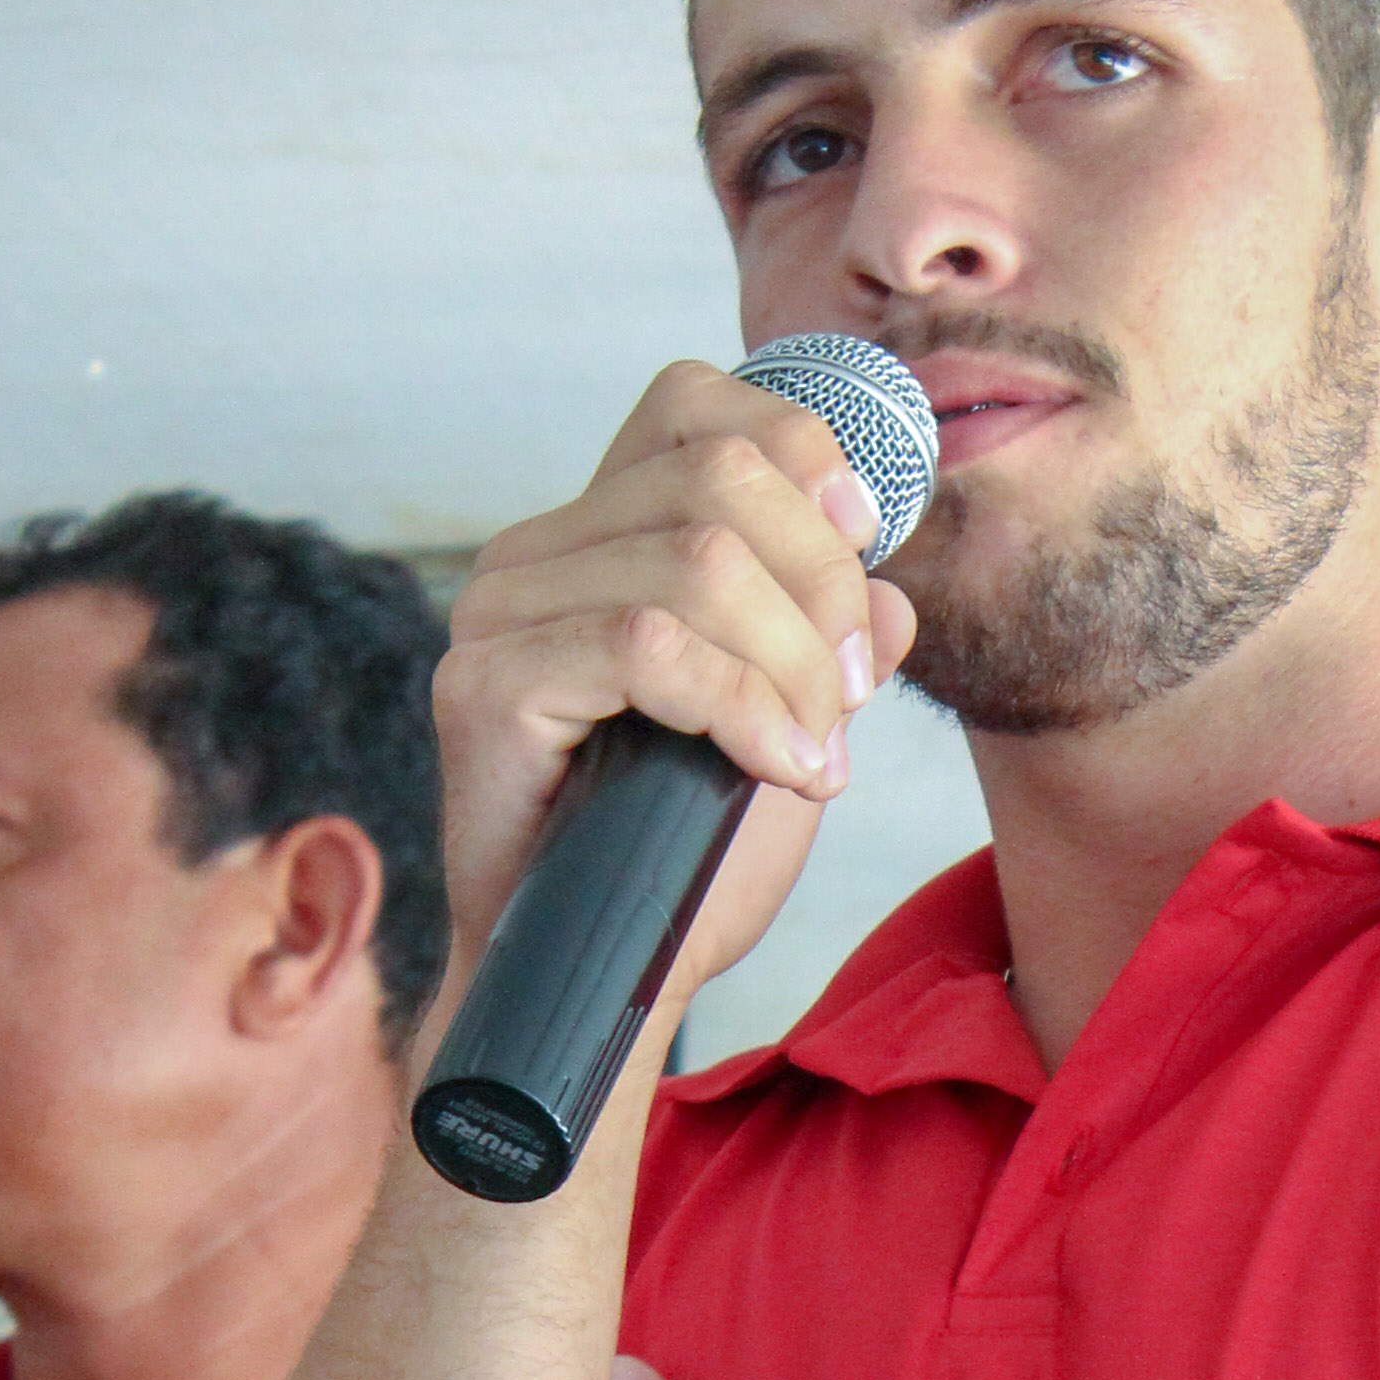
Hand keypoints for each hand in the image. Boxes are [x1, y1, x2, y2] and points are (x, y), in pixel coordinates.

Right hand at [427, 363, 921, 1045]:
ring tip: (815, 748)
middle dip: (821, 584)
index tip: (866, 538)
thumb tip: (892, 596)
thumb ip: (831, 649)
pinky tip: (779, 765)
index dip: (799, 447)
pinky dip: (744, 707)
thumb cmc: (680, 854)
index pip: (692, 404)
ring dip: (792, 662)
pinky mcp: (486, 685)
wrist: (600, 975)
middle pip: (720, 477)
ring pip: (696, 563)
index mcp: (600, 533)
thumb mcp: (788, 730)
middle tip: (849, 694)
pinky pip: (648, 646)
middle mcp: (536, 551)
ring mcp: (500, 612)